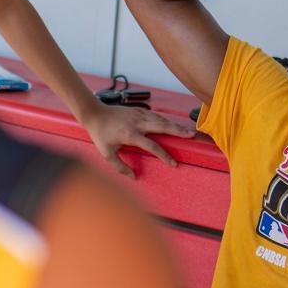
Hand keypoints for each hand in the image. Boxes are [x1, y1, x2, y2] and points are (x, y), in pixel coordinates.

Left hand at [81, 103, 196, 176]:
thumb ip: (120, 166)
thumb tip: (133, 177)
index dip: (164, 156)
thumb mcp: (106, 153)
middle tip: (192, 135)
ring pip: (161, 119)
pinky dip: (165, 120)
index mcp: (131, 135)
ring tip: (187, 131)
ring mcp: (139, 115)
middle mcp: (138, 123)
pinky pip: (156, 115)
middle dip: (178, 131)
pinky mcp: (139, 110)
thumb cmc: (100, 134)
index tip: (173, 163)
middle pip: (163, 127)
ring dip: (175, 125)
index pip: (152, 146)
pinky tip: (172, 124)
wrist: (95, 113)